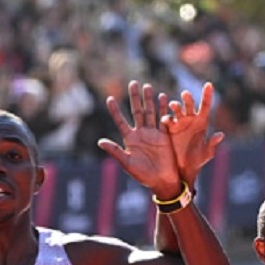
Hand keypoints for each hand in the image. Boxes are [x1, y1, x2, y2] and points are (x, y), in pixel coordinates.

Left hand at [98, 81, 183, 198]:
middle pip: (137, 111)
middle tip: (133, 83)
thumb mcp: (127, 163)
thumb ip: (115, 151)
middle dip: (135, 98)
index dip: (115, 110)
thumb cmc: (143, 175)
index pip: (120, 121)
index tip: (109, 98)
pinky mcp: (165, 135)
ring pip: (150, 112)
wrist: (162, 181)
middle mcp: (141, 133)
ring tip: (147, 86)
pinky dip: (163, 108)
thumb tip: (99, 141)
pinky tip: (163, 97)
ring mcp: (153, 133)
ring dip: (149, 100)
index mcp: (130, 139)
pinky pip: (163, 119)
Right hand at [161, 83, 224, 187]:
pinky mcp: (169, 129)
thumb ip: (212, 144)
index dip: (207, 95)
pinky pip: (167, 121)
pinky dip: (166, 119)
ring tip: (174, 105)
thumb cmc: (197, 162)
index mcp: (201, 123)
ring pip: (177, 111)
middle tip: (185, 95)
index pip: (205, 106)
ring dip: (175, 107)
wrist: (183, 170)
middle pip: (189, 105)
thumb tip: (221, 135)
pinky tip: (165, 120)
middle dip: (188, 100)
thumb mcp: (206, 154)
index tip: (209, 85)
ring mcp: (179, 123)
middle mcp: (190, 120)